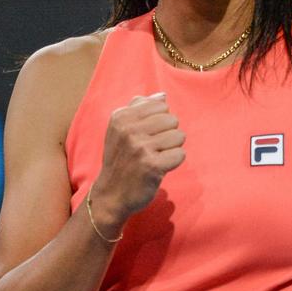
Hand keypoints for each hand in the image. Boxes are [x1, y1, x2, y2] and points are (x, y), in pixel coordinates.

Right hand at [91, 93, 185, 224]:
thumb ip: (139, 108)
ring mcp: (140, 148)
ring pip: (179, 136)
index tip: (147, 135)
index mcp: (121, 117)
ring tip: (157, 157)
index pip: (160, 105)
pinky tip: (161, 167)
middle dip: (168, 134)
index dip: (160, 121)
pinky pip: (180, 154)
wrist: (110, 194)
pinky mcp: (152, 166)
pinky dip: (174, 162)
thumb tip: (163, 95)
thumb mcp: (119, 130)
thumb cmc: (120, 159)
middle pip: (172, 119)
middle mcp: (129, 130)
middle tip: (154, 148)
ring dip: (172, 148)